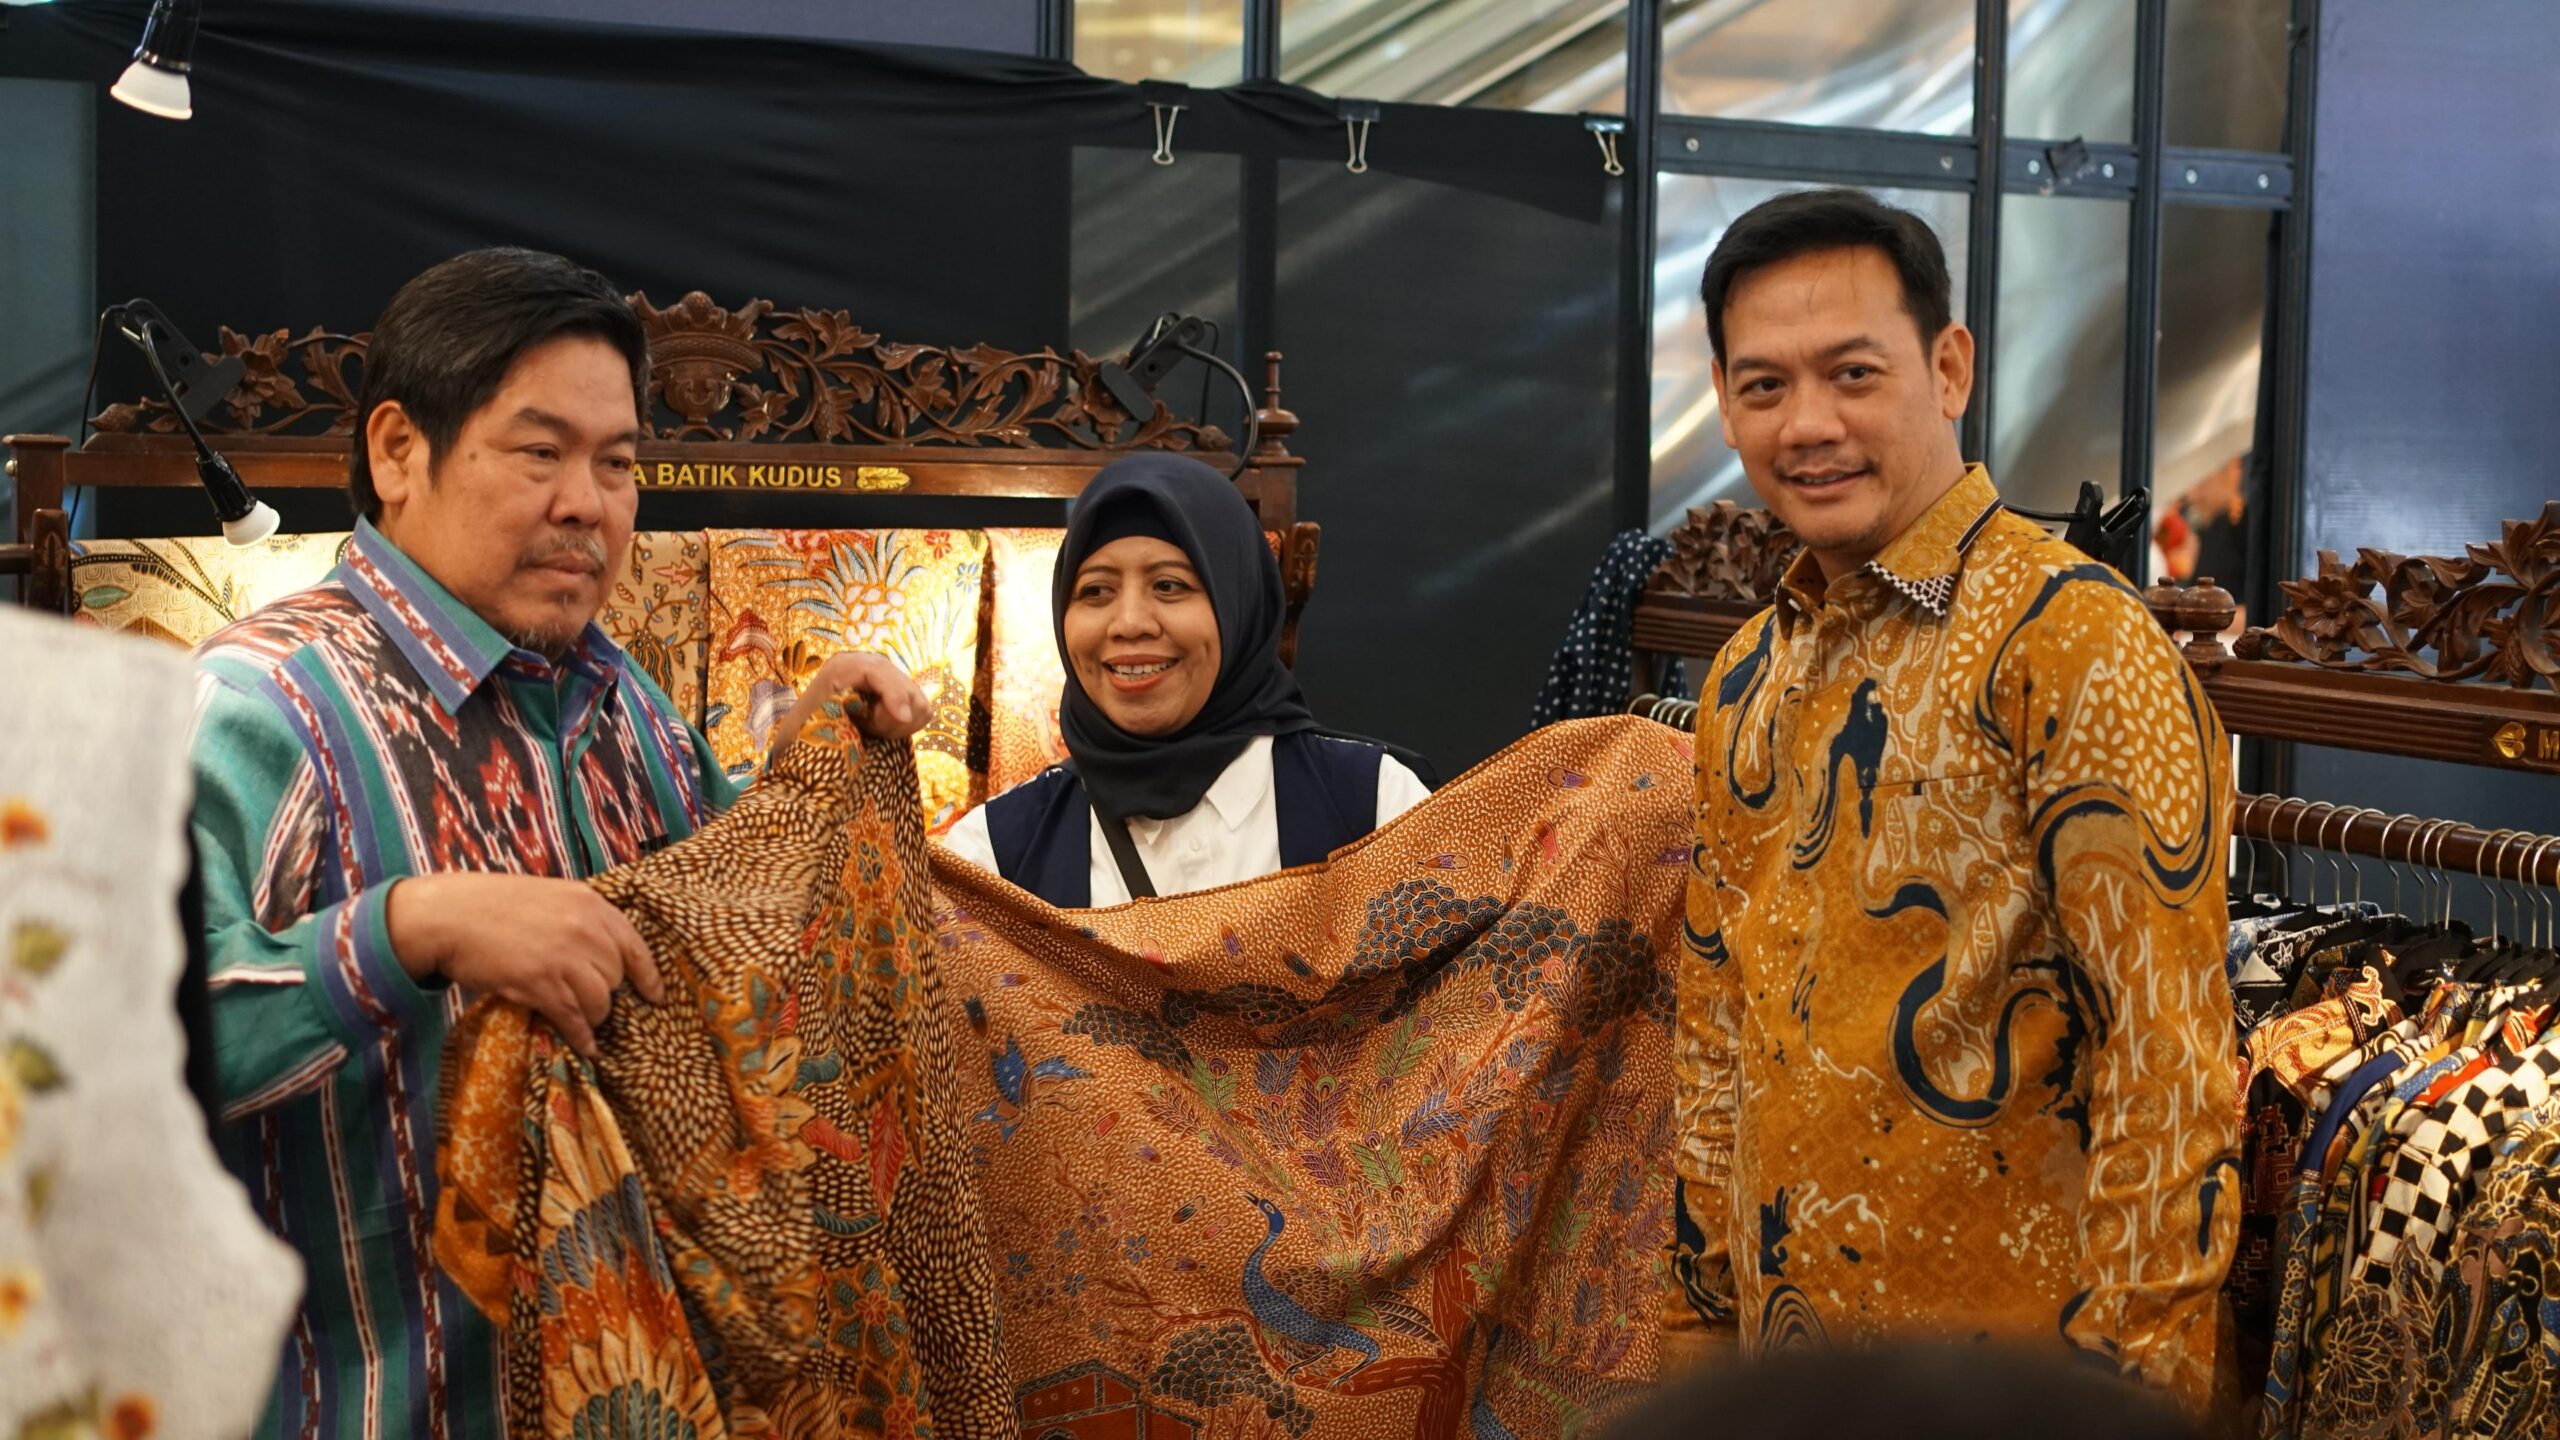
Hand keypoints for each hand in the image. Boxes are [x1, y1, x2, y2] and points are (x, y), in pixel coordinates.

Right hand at [385, 872, 661, 1055]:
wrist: (450, 915)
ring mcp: (564, 957)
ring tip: (584, 1021)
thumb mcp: (551, 897)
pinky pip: (574, 1018)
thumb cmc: (495, 905)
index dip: (649, 976)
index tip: (656, 996)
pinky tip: (585, 1046)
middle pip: (617, 977)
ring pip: (600, 1002)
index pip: (636, 946)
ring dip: (595, 1017)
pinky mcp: (541, 983)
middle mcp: (585, 929)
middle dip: (608, 994)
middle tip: (594, 1003)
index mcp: (591, 904)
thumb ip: (581, 919)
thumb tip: (604, 953)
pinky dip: (582, 1036)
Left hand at [769, 651, 929, 753]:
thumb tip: (874, 720)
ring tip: (871, 730)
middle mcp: (870, 666)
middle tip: (869, 731)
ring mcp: (888, 679)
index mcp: (843, 667)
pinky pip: (922, 711)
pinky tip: (884, 730)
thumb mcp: (817, 721)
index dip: (894, 693)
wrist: (805, 734)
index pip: (878, 671)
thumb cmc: (806, 729)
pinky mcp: (900, 695)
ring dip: (899, 724)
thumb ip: (846, 718)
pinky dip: (908, 726)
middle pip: (905, 687)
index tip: (900, 718)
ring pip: (918, 702)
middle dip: (893, 717)